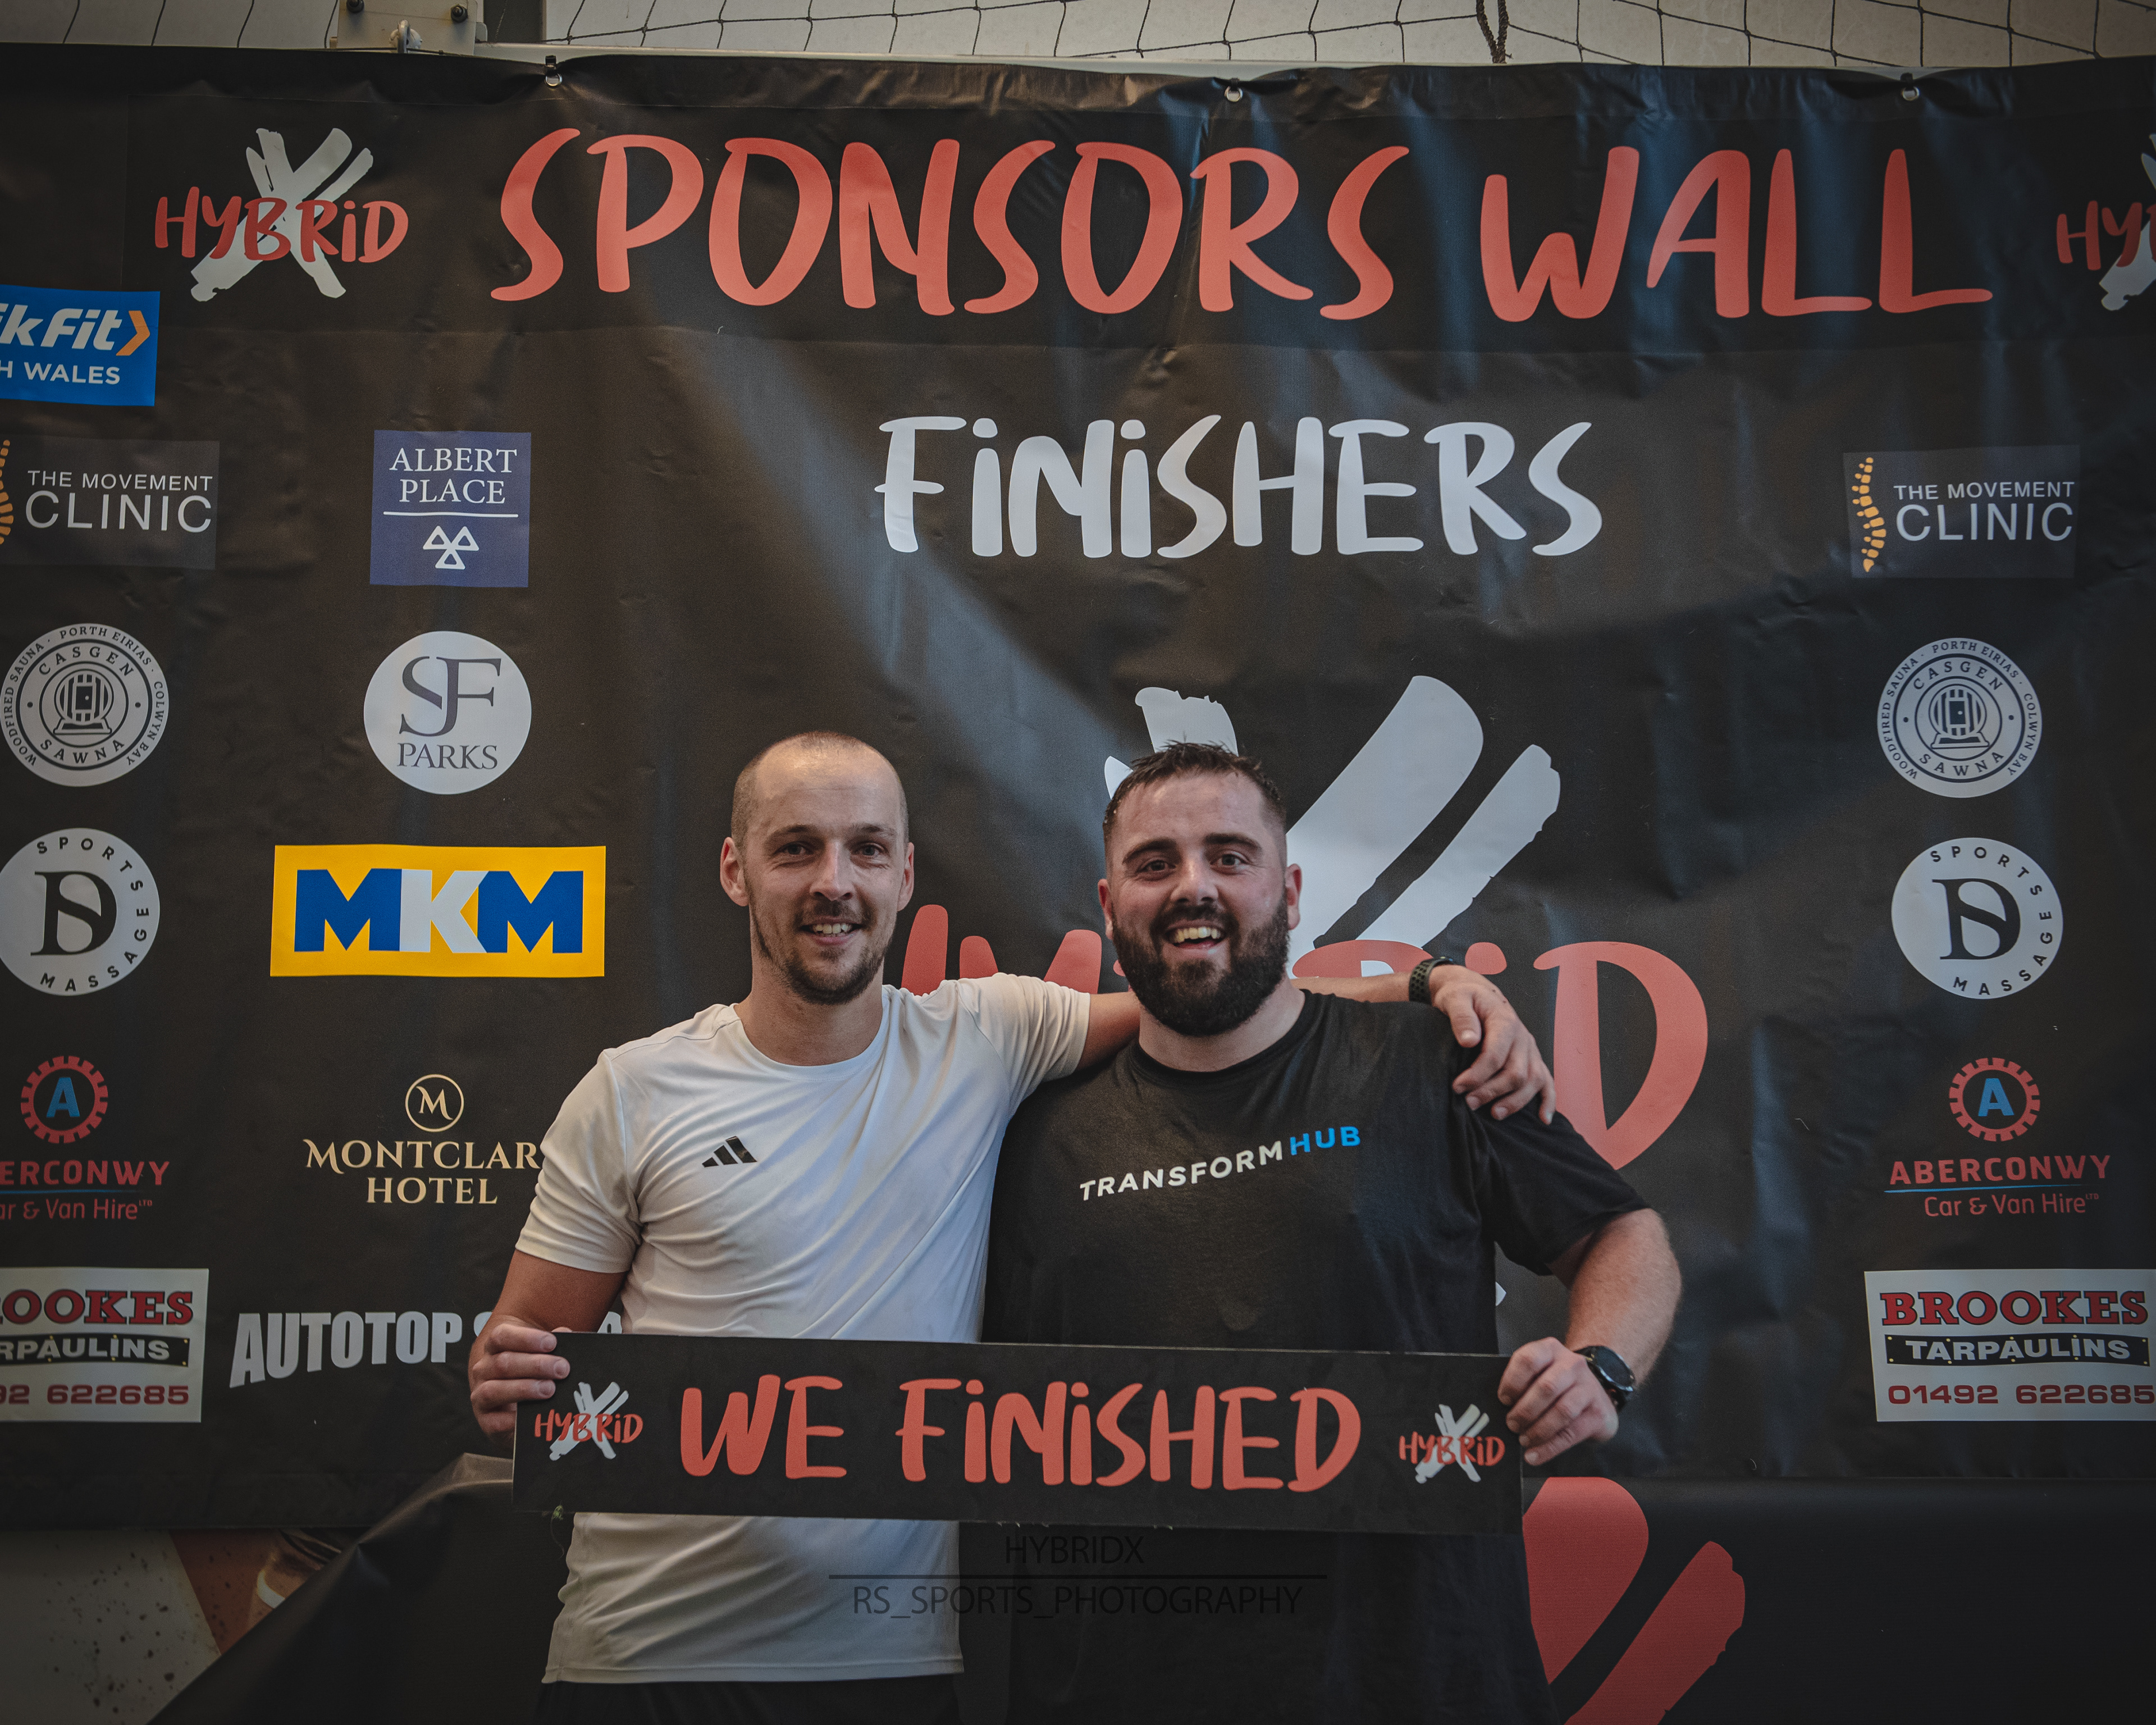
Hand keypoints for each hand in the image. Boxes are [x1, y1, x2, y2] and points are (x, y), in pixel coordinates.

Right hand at [468, 1313, 572, 1439]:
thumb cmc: (527, 1375)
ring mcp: (480, 1396)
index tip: (551, 1343)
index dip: (526, 1338)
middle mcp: (483, 1370)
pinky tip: (533, 1415)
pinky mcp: (486, 1422)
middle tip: (562, 1369)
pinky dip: (514, 1419)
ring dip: (524, 1389)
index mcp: (494, 1349)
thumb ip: (549, 1346)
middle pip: (503, 1363)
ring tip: (549, 1389)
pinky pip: (495, 1422)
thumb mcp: (537, 1356)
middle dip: (536, 1365)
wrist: (510, 1411)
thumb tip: (565, 1333)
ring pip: (493, 1390)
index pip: (501, 1336)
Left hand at [1429, 969, 1556, 1122]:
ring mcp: (1530, 1049)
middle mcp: (1522, 1037)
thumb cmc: (1463, 997)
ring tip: (1494, 1114)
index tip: (1457, 1087)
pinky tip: (1544, 1119)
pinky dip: (1548, 1101)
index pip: (1495, 1056)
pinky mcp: (1532, 1057)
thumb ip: (1461, 1017)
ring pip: (1532, 1081)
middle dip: (1492, 1091)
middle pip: (1515, 1073)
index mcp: (1505, 1021)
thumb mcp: (1455, 998)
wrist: (1473, 991)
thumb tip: (1468, 1041)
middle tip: (1468, 1102)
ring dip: (1515, 1101)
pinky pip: (1546, 1081)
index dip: (1477, 1075)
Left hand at [1498, 1337, 1619, 1466]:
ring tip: (1524, 1441)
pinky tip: (1535, 1455)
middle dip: (1525, 1410)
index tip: (1503, 1400)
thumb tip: (1497, 1410)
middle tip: (1511, 1425)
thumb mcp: (1540, 1373)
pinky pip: (1572, 1433)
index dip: (1513, 1381)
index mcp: (1550, 1350)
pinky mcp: (1598, 1413)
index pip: (1528, 1360)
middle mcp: (1572, 1365)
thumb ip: (1522, 1384)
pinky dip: (1550, 1447)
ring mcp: (1589, 1388)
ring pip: (1562, 1411)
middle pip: (1546, 1388)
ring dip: (1539, 1430)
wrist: (1597, 1394)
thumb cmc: (1557, 1384)